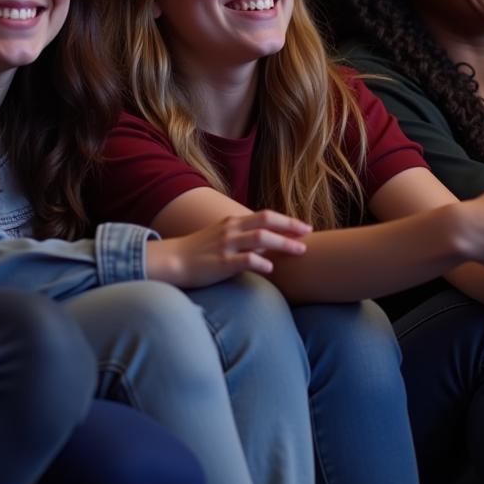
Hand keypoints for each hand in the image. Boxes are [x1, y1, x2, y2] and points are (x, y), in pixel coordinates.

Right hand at [146, 210, 310, 287]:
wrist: (174, 260)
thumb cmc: (200, 251)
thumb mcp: (222, 237)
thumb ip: (242, 237)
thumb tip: (267, 243)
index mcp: (233, 222)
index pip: (265, 215)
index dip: (286, 220)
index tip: (304, 227)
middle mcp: (231, 229)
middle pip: (266, 221)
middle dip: (290, 226)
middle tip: (309, 234)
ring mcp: (227, 245)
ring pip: (260, 238)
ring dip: (283, 243)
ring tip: (300, 250)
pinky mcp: (222, 262)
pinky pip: (245, 260)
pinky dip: (260, 262)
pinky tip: (271, 267)